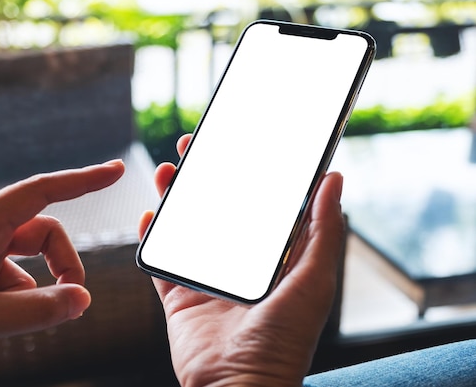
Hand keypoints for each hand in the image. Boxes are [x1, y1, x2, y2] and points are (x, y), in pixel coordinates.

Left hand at [0, 160, 124, 382]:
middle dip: (64, 266)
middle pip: (44, 234)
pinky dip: (12, 305)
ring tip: (1, 324)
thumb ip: (39, 309)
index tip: (116, 171)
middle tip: (72, 302)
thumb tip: (84, 299)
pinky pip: (13, 281)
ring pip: (30, 262)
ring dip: (33, 294)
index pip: (42, 191)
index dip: (84, 180)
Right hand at [138, 135, 344, 386]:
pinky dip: (152, 237)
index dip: (247, 173)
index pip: (258, 205)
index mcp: (271, 259)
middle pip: (217, 210)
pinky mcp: (179, 297)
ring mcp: (206, 279)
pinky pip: (161, 262)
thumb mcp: (313, 279)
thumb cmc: (283, 340)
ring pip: (186, 228)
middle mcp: (237, 266)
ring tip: (166, 171)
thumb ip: (323, 230)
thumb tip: (334, 180)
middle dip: (204, 176)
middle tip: (193, 146)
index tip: (238, 143)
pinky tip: (150, 214)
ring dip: (175, 198)